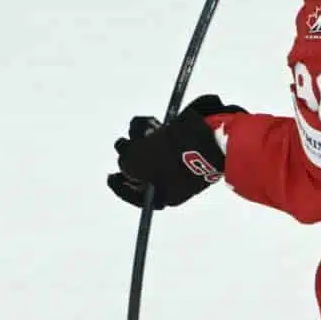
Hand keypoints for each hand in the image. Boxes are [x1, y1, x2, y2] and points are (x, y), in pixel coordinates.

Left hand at [108, 95, 238, 209]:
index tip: (110, 176)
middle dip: (132, 154)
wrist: (210, 136)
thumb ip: (125, 164)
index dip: (121, 188)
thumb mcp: (136, 163)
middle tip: (125, 143)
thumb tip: (125, 156)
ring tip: (142, 127)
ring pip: (154, 151)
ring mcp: (184, 162)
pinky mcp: (190, 143)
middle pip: (145, 171)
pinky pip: (166, 138)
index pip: (139, 197)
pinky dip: (156, 131)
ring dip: (142, 137)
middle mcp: (176, 182)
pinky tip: (153, 122)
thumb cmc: (171, 156)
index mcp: (166, 195)